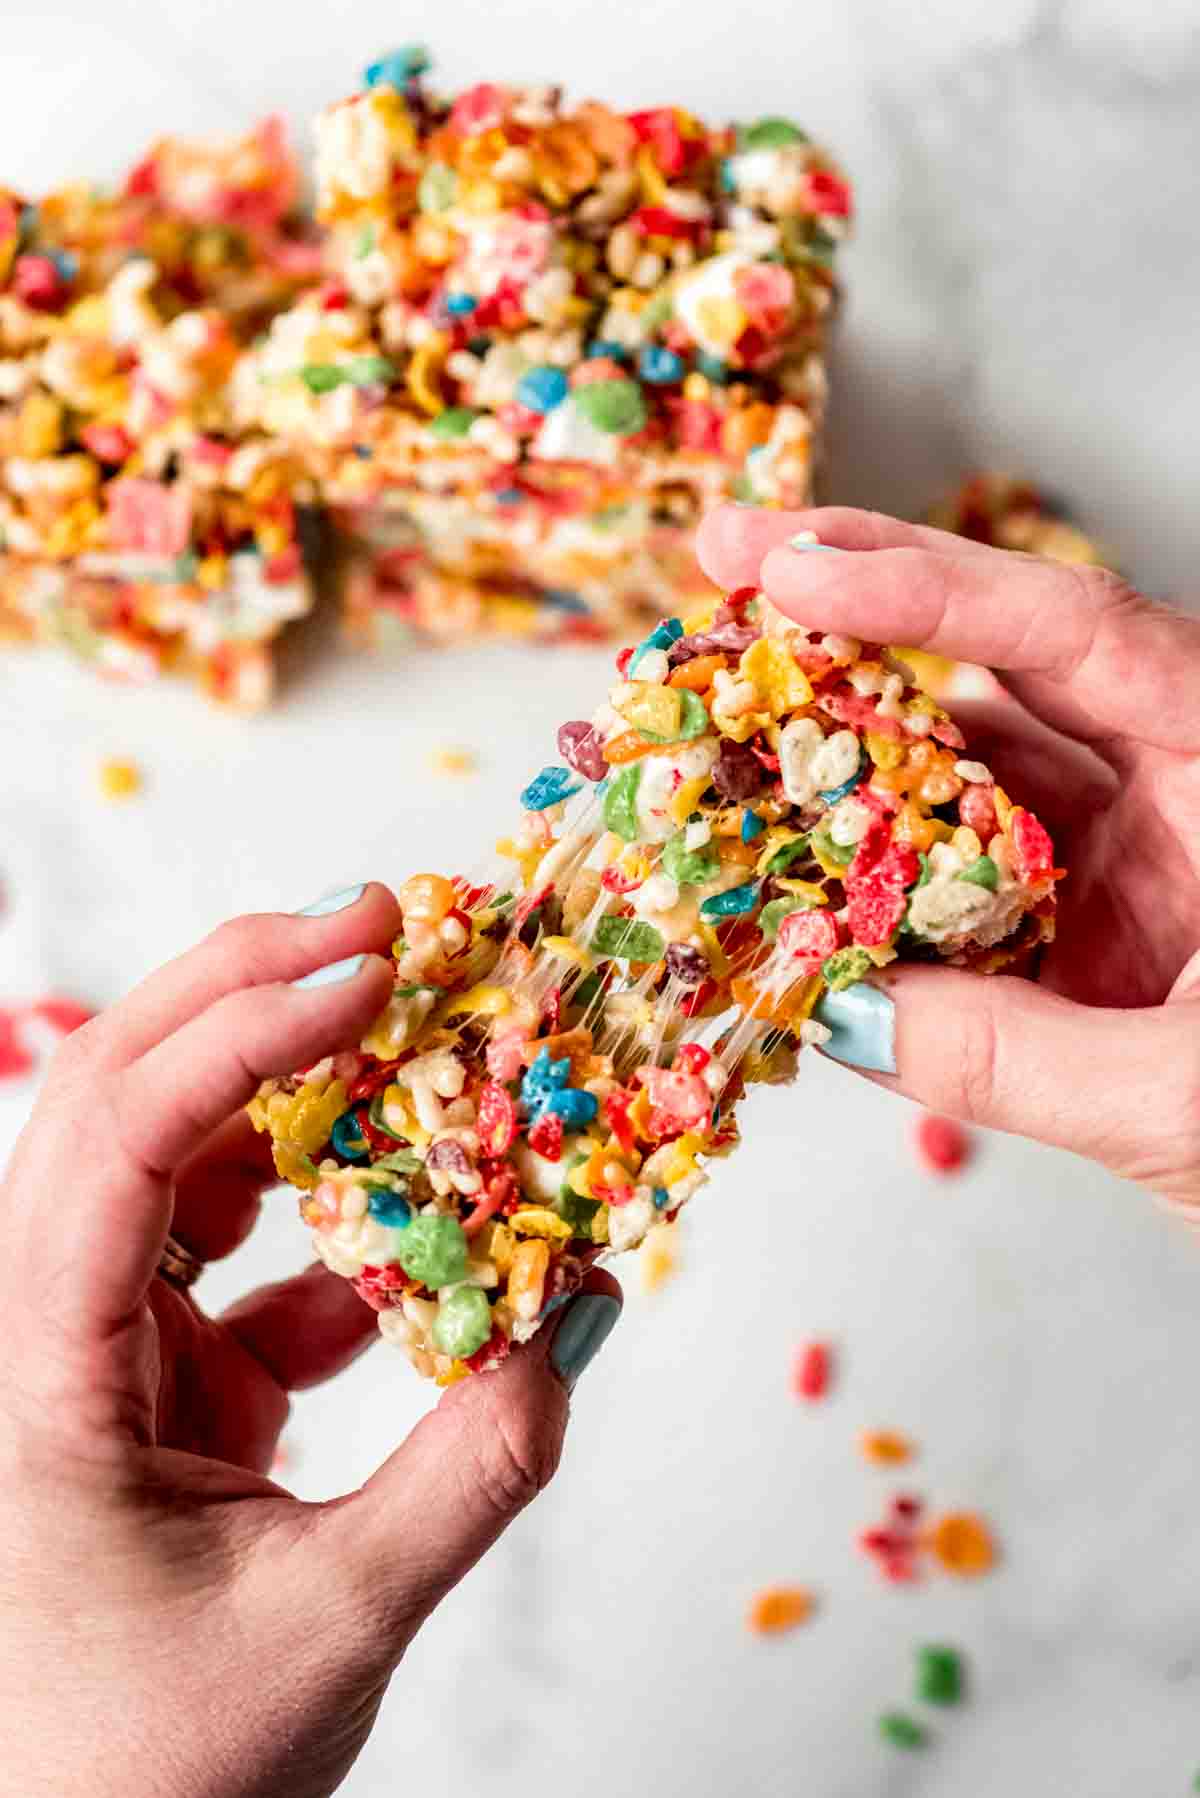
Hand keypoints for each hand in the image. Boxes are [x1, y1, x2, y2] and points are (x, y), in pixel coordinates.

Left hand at [0, 883, 619, 1797]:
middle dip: (249, 988)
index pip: (118, 1140)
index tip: (374, 970)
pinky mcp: (158, 1370)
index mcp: (31, 1372)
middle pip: (117, 1091)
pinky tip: (417, 1236)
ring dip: (300, 1091)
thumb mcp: (326, 1626)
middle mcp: (42, 1324)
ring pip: (181, 1155)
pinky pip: (244, 1250)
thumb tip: (577, 1326)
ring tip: (415, 1036)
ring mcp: (96, 1338)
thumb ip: (470, 1472)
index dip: (244, 1032)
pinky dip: (336, 1222)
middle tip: (381, 921)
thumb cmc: (141, 1772)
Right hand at [699, 504, 1199, 1205]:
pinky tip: (804, 848)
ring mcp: (1133, 843)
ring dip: (855, 731)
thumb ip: (1009, 1056)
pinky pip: (967, 853)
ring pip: (975, 751)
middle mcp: (1180, 779)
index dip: (929, 588)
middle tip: (731, 556)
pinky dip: (883, 851)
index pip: (1077, 635)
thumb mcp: (1182, 1099)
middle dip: (864, 596)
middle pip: (1011, 647)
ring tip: (735, 707)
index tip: (795, 568)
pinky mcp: (1092, 910)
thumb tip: (840, 1010)